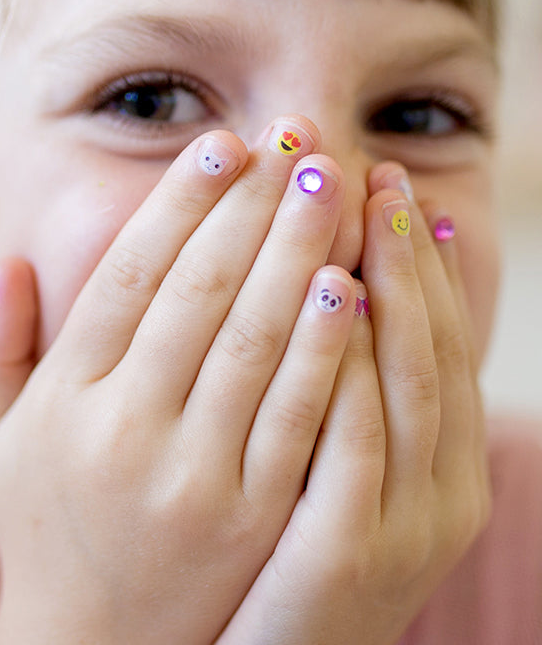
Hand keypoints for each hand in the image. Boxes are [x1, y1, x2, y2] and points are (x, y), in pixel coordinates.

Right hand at [0, 117, 358, 642]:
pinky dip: (327, 342)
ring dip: (299, 250)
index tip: (222, 144)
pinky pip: (300, 413)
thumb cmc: (47, 524)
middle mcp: (126, 428)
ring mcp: (194, 475)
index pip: (129, 275)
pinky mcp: (255, 517)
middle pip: (203, 290)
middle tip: (296, 137)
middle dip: (254, 204)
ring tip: (330, 183)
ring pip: (257, 339)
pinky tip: (352, 280)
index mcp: (67, 398)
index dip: (179, 201)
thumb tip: (7, 263)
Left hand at [217, 165, 491, 644]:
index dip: (412, 257)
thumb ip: (353, 392)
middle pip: (421, 343)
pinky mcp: (350, 557)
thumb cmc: (289, 553)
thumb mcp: (347, 476)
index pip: (429, 337)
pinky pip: (358, 439)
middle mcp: (436, 487)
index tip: (384, 183)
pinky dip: (354, 363)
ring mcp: (401, 522)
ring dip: (387, 282)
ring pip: (402, 379)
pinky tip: (337, 292)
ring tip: (360, 201)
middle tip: (371, 168)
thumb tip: (343, 290)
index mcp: (438, 464)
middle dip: (396, 248)